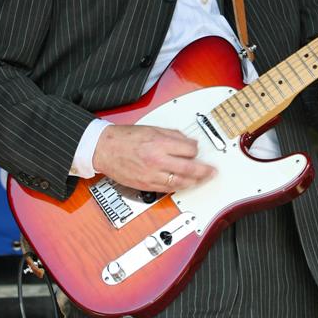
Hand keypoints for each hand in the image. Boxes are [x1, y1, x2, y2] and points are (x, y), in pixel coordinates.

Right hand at [93, 124, 215, 191]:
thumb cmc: (125, 138)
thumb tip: (188, 142)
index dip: (196, 149)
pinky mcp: (146, 185)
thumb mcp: (152, 129)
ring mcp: (152, 175)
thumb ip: (172, 135)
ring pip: (181, 182)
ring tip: (203, 179)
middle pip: (189, 168)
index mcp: (159, 144)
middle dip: (204, 170)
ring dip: (195, 181)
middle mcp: (157, 161)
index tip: (198, 150)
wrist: (104, 149)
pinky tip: (186, 185)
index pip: (189, 149)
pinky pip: (168, 189)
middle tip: (213, 171)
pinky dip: (180, 187)